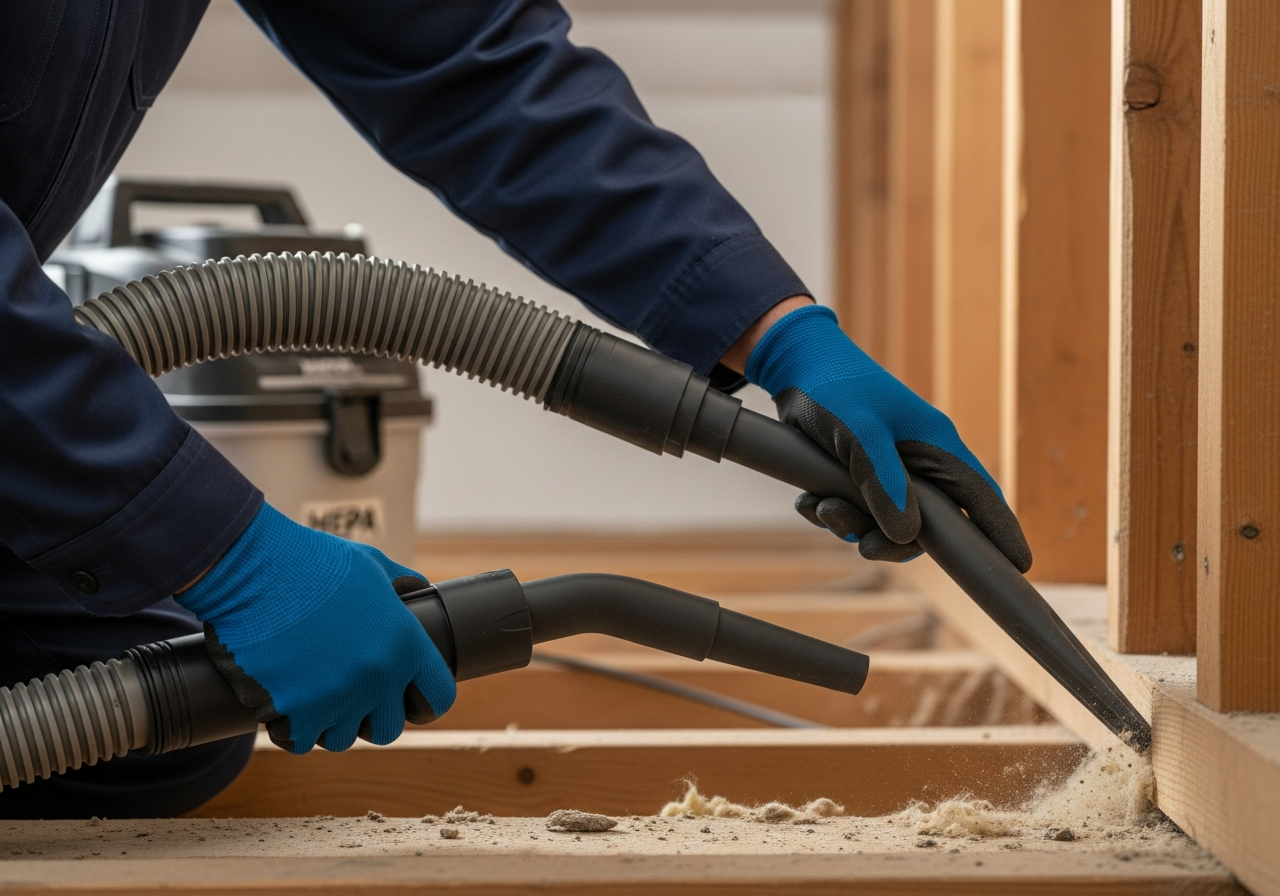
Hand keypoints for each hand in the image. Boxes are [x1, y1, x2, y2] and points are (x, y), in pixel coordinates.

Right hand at [175, 503, 454, 752]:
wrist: (250, 569)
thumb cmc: (310, 562)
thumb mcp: (371, 565)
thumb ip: (402, 584)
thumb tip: (420, 591)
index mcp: (405, 644)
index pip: (438, 698)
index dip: (423, 702)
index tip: (407, 699)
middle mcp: (378, 678)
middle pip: (387, 729)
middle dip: (370, 716)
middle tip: (349, 693)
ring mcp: (336, 699)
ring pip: (341, 738)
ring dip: (328, 721)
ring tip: (312, 689)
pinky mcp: (293, 714)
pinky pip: (301, 741)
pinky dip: (291, 727)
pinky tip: (284, 699)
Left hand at [743, 305, 1030, 570]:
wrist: (795, 362)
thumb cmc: (833, 387)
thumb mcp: (859, 435)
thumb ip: (884, 484)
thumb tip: (907, 537)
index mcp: (937, 444)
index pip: (981, 496)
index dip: (1001, 532)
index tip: (1020, 566)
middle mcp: (920, 458)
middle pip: (929, 524)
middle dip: (892, 540)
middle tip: (862, 546)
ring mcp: (892, 465)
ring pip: (887, 521)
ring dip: (852, 524)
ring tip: (819, 507)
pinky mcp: (861, 469)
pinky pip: (857, 509)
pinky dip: (833, 512)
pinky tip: (808, 501)